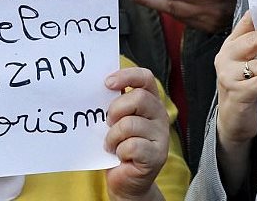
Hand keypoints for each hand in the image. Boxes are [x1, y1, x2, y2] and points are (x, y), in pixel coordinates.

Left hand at [104, 67, 168, 200]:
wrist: (125, 180)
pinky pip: (132, 146)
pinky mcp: (157, 155)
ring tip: (112, 144)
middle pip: (139, 98)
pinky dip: (119, 151)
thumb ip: (114, 104)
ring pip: (131, 124)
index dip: (127, 76)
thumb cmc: (118, 146)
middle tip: (107, 123)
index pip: (145, 78)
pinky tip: (120, 156)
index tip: (107, 83)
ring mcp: (161, 136)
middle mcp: (159, 115)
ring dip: (113, 136)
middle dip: (116, 109)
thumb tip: (95, 88)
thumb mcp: (116, 120)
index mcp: (150, 101)